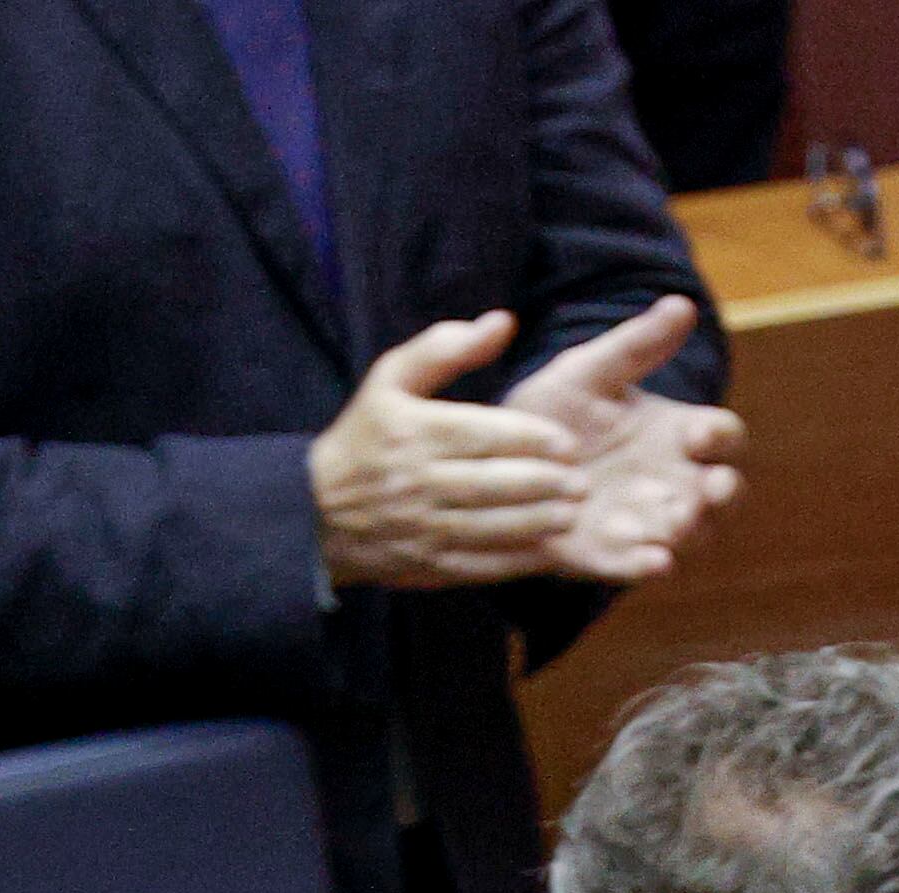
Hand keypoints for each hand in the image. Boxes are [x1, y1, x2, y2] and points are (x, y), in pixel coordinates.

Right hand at [306, 312, 584, 590]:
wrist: (317, 511)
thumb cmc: (366, 436)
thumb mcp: (391, 379)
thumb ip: (445, 347)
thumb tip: (503, 322)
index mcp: (414, 431)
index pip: (484, 435)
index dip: (533, 440)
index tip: (567, 444)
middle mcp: (419, 479)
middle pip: (495, 484)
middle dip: (547, 484)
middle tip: (581, 482)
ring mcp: (424, 526)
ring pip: (494, 527)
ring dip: (541, 522)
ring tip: (572, 513)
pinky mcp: (430, 564)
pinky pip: (482, 564)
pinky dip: (518, 559)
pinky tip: (549, 549)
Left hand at [498, 294, 748, 585]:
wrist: (498, 455)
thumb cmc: (556, 408)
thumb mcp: (590, 370)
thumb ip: (636, 344)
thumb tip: (682, 303)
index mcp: (678, 435)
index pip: (721, 437)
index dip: (718, 436)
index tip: (698, 431)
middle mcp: (673, 482)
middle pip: (723, 494)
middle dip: (724, 493)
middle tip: (712, 488)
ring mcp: (645, 522)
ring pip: (689, 536)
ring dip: (691, 532)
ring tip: (679, 526)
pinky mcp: (607, 554)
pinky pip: (638, 566)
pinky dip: (649, 566)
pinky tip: (654, 562)